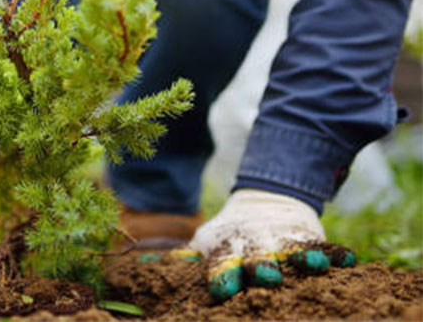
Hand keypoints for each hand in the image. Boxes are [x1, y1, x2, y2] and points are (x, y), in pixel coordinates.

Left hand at [185, 189, 355, 300]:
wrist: (263, 203)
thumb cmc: (229, 236)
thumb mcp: (206, 242)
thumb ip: (183, 259)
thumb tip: (140, 265)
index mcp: (227, 251)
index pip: (222, 265)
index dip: (222, 276)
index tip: (221, 288)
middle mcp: (256, 247)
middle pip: (258, 259)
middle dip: (261, 268)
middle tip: (266, 277)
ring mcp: (284, 242)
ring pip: (292, 252)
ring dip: (301, 259)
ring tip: (311, 266)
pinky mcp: (308, 238)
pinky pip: (325, 247)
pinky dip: (335, 254)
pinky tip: (349, 261)